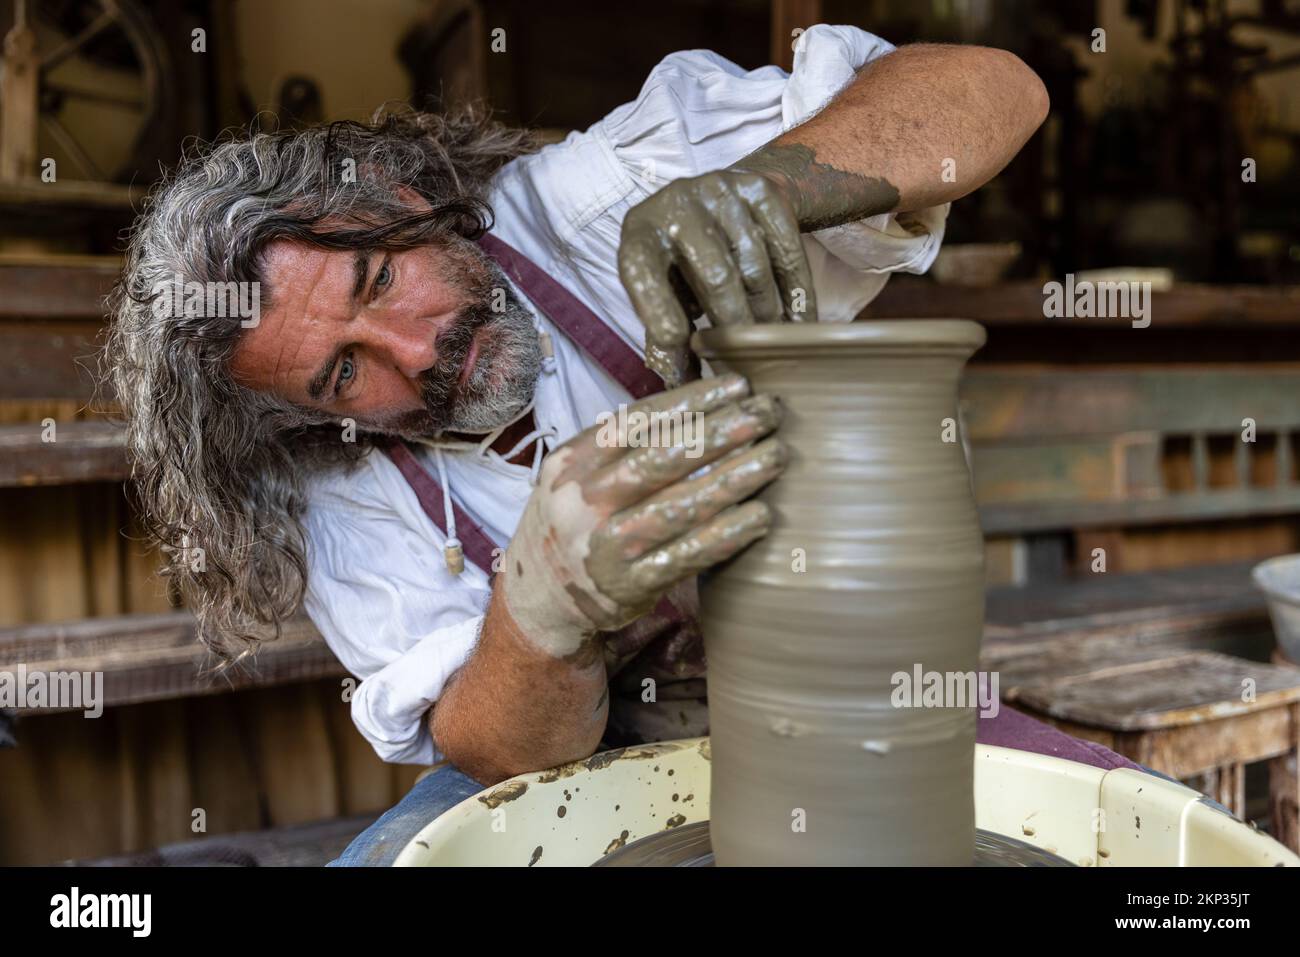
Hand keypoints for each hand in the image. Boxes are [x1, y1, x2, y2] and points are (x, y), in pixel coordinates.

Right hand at [499, 374, 785, 659]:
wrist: (537, 593)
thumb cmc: (576, 518)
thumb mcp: (580, 474)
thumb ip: (626, 446)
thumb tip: (706, 403)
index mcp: (574, 463)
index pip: (638, 421)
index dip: (691, 401)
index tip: (739, 386)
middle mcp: (584, 503)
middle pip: (660, 460)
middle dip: (720, 433)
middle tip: (768, 414)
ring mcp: (606, 547)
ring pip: (678, 508)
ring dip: (733, 479)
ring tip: (776, 457)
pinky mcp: (630, 587)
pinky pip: (686, 556)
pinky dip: (726, 535)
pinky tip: (761, 516)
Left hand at [618, 169, 818, 387]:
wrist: (717, 200)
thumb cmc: (680, 264)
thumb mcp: (663, 294)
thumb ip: (666, 338)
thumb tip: (681, 387)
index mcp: (639, 234)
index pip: (641, 271)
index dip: (657, 309)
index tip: (680, 344)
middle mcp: (676, 202)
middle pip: (715, 274)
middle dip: (734, 323)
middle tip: (747, 359)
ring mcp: (721, 190)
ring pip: (755, 265)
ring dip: (766, 312)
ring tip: (770, 343)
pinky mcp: (760, 188)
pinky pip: (787, 248)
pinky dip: (797, 292)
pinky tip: (800, 323)